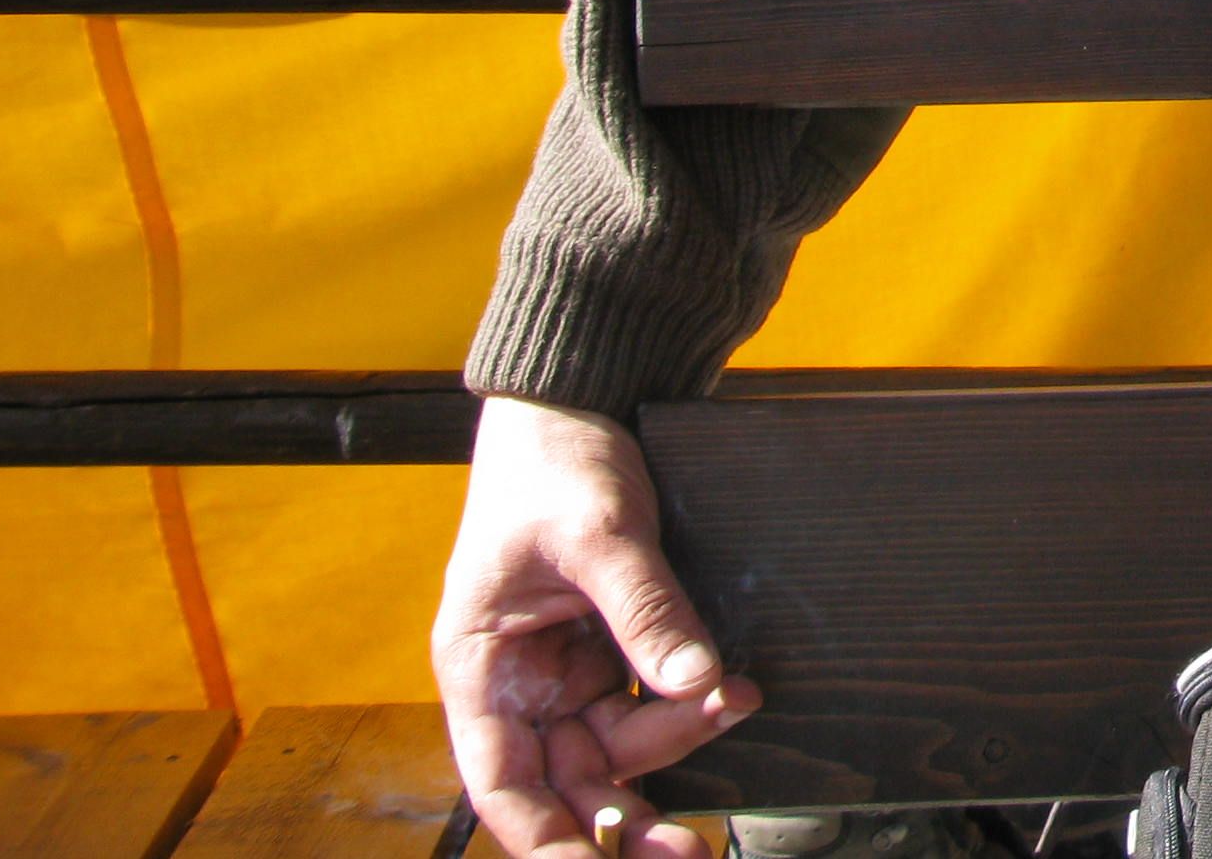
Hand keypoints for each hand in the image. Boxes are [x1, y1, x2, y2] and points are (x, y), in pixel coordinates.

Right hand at [433, 397, 758, 858]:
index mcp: (478, 667)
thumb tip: (691, 677)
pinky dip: (686, 701)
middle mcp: (518, 680)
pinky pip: (647, 696)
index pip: (503, 782)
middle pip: (567, 777)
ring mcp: (566, 666)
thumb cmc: (552, 461)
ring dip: (673, 744)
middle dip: (627, 813)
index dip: (544, 838)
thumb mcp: (598, 534)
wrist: (582, 398)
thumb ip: (644, 610)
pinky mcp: (610, 642)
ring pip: (616, 743)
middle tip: (689, 845)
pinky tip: (728, 692)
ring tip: (732, 707)